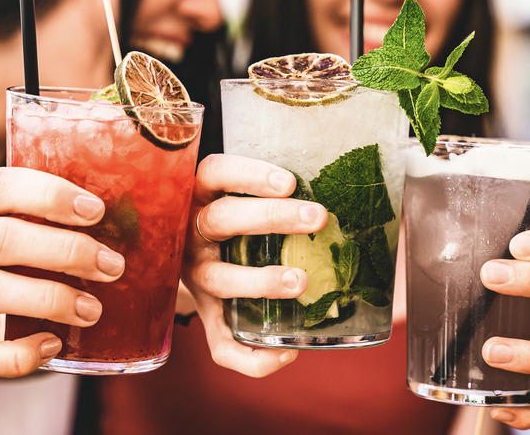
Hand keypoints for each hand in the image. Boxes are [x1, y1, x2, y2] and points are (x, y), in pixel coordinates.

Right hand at [0, 167, 123, 388]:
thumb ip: (34, 219)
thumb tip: (117, 223)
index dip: (50, 195)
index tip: (96, 211)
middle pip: (2, 239)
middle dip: (67, 251)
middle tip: (112, 266)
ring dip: (51, 299)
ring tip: (93, 309)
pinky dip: (18, 355)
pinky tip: (53, 345)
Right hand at [182, 154, 326, 376]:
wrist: (180, 255)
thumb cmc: (232, 217)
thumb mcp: (237, 195)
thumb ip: (275, 192)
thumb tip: (349, 190)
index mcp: (201, 196)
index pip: (215, 173)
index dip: (248, 175)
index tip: (289, 181)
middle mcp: (191, 235)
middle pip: (222, 220)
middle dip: (271, 217)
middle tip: (317, 217)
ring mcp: (195, 277)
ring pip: (219, 279)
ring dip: (260, 281)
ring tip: (300, 281)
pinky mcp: (206, 315)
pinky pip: (220, 344)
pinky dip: (251, 357)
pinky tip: (288, 353)